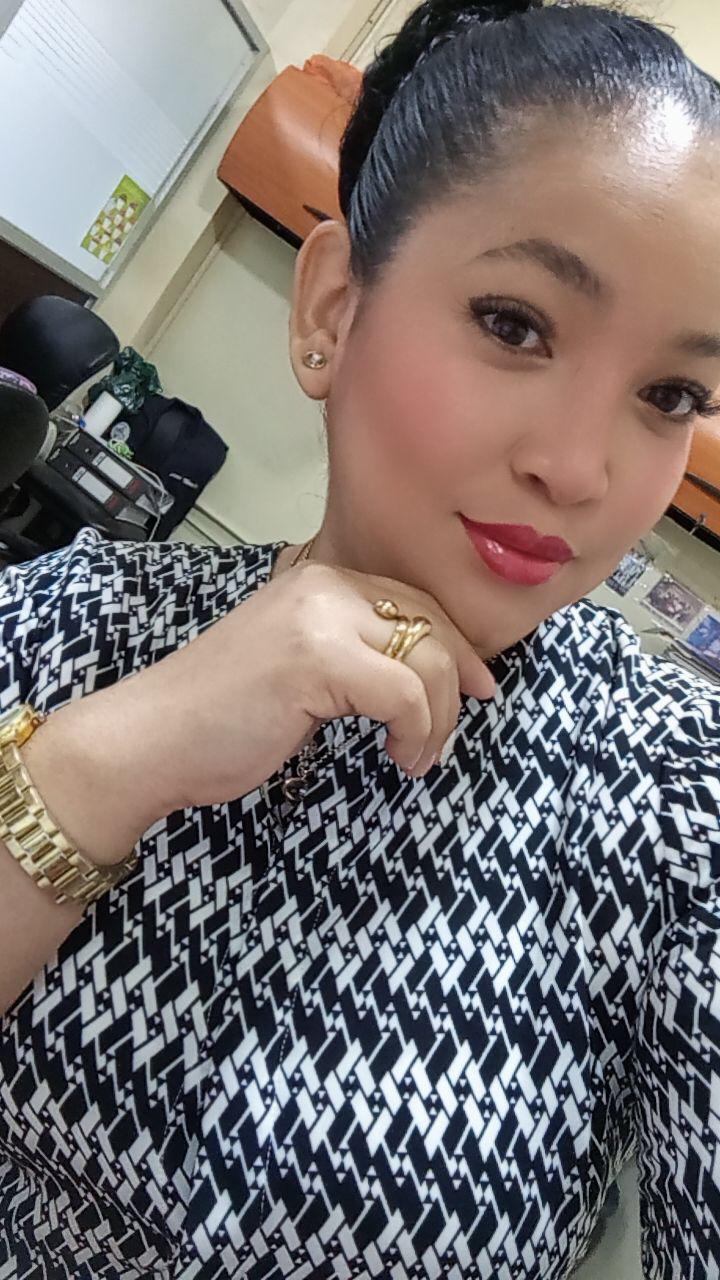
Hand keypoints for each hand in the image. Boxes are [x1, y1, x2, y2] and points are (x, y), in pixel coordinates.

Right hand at [32, 560, 496, 855]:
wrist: (150, 739)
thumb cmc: (216, 718)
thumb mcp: (294, 665)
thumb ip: (349, 653)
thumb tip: (419, 676)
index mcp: (318, 580)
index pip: (414, 601)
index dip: (455, 647)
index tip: (477, 688)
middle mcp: (324, 586)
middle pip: (431, 625)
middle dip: (458, 684)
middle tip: (452, 734)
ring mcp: (321, 619)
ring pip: (427, 662)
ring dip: (438, 721)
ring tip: (415, 757)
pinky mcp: (319, 659)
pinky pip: (405, 695)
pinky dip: (417, 735)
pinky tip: (398, 759)